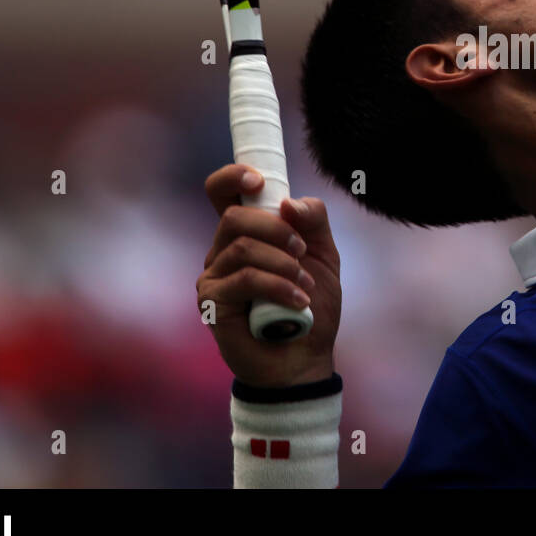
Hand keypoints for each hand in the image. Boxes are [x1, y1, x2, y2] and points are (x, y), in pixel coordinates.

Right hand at [197, 164, 342, 386]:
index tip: (258, 181)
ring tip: (305, 287)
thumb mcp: (323, 255)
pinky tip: (298, 303)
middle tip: (301, 252)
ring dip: (284, 264)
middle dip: (276, 229)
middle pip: (235, 216)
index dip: (232, 176)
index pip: (221, 192)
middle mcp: (222, 251)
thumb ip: (313, 220)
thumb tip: (288, 204)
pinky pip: (244, 279)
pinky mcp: (212, 304)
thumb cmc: (312, 305)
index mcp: (246, 233)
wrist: (307, 358)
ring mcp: (213, 277)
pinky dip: (278, 286)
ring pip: (243, 247)